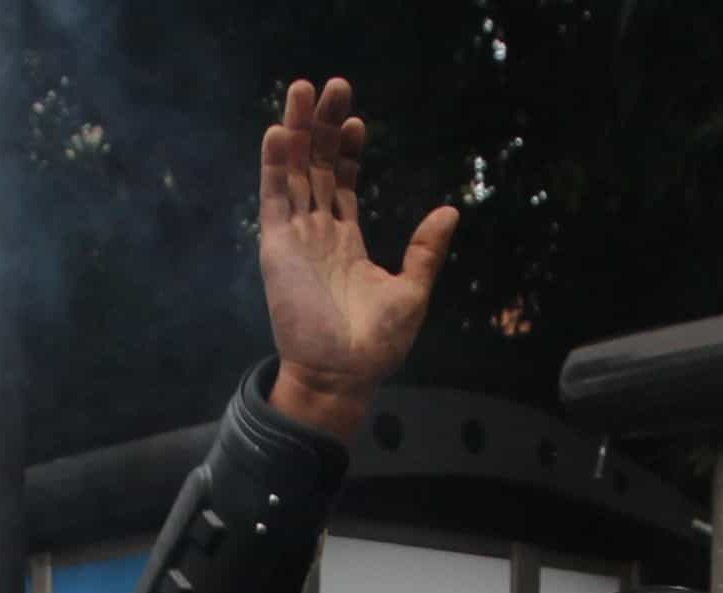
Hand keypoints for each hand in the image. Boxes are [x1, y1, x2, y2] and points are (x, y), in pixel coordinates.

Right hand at [258, 76, 455, 436]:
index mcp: (345, 242)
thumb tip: (450, 210)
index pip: (341, 183)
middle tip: (333, 86)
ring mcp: (294, 238)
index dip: (346, 150)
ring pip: (292, 172)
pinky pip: (272, 199)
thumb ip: (426, 250)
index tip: (357, 122)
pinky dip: (272, 165)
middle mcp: (317, 233)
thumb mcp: (412, 291)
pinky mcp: (277, 248)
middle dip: (322, 126)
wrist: (342, 376)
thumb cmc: (376, 345)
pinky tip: (276, 132)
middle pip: (315, 166)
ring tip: (302, 88)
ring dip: (295, 131)